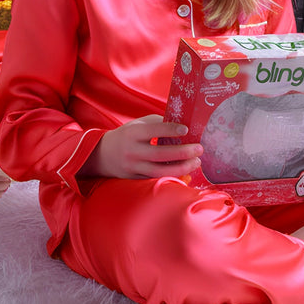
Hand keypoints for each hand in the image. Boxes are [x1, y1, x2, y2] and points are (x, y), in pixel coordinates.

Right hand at [82, 115, 201, 179]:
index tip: (186, 129)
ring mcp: (133, 167)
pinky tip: (186, 172)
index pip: (153, 130)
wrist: (103, 155)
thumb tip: (183, 124)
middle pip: (160, 154)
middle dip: (183, 152)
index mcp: (132, 133)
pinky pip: (156, 179)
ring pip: (160, 171)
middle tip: (199, 148)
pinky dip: (172, 176)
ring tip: (196, 162)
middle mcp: (132, 151)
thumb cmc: (127, 136)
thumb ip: (157, 123)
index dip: (170, 130)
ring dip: (181, 167)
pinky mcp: (136, 179)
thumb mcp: (137, 125)